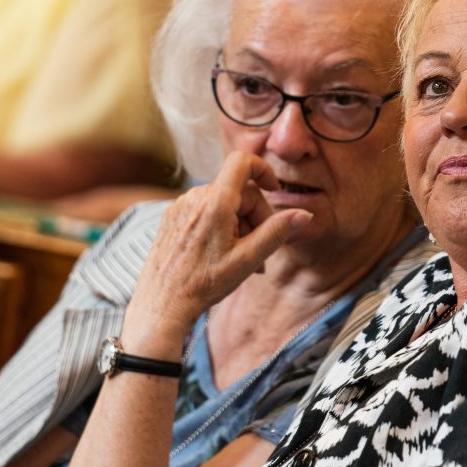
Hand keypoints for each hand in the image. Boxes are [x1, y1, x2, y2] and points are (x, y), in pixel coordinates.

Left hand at [123, 152, 311, 349]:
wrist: (162, 305)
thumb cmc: (203, 284)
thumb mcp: (247, 260)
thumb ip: (277, 232)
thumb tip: (304, 215)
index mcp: (215, 203)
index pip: (242, 161)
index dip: (263, 170)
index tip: (274, 190)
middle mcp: (195, 197)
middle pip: (238, 191)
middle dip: (254, 216)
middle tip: (260, 252)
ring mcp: (180, 206)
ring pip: (222, 202)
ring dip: (237, 224)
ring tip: (240, 259)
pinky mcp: (171, 216)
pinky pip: (204, 210)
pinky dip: (218, 226)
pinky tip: (219, 255)